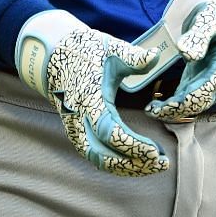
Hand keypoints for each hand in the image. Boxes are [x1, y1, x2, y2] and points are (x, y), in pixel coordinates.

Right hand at [16, 10, 167, 176]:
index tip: (154, 150)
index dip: (131, 145)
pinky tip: (137, 163)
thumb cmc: (85, 51)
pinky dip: (116, 164)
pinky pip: (95, 156)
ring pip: (98, 160)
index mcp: (88, 99)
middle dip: (133, 164)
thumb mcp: (110, 48)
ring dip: (126, 168)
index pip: (108, 132)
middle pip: (103, 155)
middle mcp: (78, 119)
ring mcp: (74, 128)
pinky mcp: (77, 132)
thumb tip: (156, 55)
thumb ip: (134, 56)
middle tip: (162, 162)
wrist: (53, 55)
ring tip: (153, 165)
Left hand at [121, 0, 215, 120]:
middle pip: (203, 100)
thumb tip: (188, 54)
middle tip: (155, 111)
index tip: (174, 101)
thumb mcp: (210, 19)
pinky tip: (155, 108)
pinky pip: (186, 98)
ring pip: (195, 104)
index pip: (212, 83)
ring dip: (174, 111)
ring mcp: (208, 81)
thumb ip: (199, 35)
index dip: (194, 95)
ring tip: (151, 111)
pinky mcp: (197, 80)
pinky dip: (172, 105)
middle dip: (180, 108)